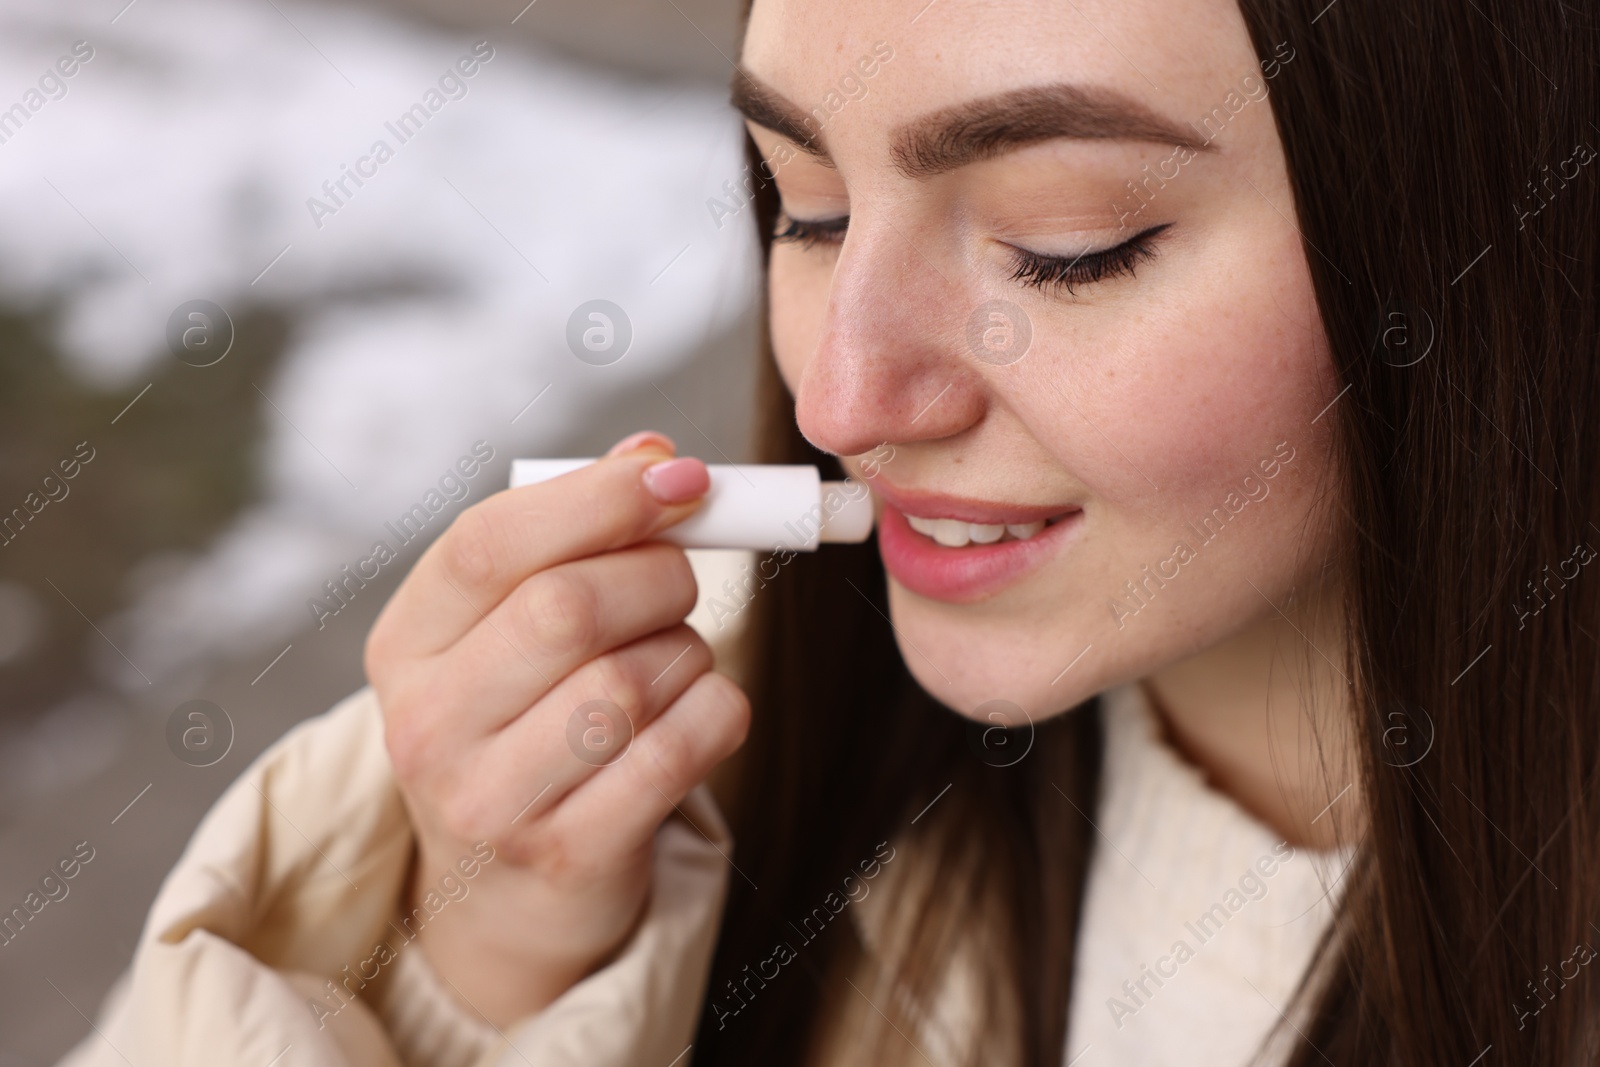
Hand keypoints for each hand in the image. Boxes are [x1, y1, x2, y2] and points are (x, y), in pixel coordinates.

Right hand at [364, 431, 750, 1024]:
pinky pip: (678, 749)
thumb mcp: (513, 631)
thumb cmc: (526, 726)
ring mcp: (490, 800)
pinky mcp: (567, 855)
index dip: (597, 498)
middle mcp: (428, 724)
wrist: (506, 898)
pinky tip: (697, 709)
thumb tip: (655, 455)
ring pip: (629, 680)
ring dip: (685, 651)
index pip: (487, 543)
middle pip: (566, 608)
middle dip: (657, 576)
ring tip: (673, 662)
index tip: (680, 475)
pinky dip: (714, 708)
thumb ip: (575, 535)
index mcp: (405, 644)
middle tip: (679, 583)